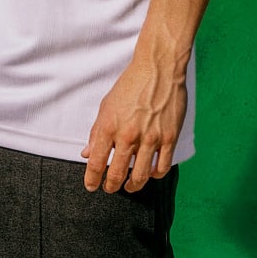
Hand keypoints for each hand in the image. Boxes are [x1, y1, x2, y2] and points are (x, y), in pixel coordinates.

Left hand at [81, 55, 186, 192]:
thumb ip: (96, 132)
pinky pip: (162, 166)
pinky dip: (155, 175)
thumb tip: (87, 153)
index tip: (91, 186)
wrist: (159, 69)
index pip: (96, 163)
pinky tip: (151, 174)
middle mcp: (128, 135)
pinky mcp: (169, 137)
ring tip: (130, 186)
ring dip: (133, 186)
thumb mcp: (106, 106)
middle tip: (110, 188)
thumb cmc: (131, 85)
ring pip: (141, 176)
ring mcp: (150, 138)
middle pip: (117, 174)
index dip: (91, 180)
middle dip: (111, 186)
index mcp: (109, 127)